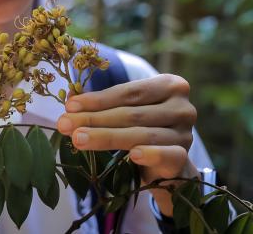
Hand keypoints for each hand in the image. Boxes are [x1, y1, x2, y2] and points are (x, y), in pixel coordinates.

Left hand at [55, 73, 198, 215]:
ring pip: (142, 134)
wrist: (168, 167)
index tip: (69, 106)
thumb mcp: (127, 113)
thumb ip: (106, 105)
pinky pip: (168, 154)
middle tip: (65, 125)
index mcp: (169, 86)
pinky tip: (133, 156)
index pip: (130, 92)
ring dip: (107, 137)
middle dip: (95, 119)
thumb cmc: (143, 131)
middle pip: (132, 113)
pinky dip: (151, 154)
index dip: (99, 99)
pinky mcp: (185, 157)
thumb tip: (70, 102)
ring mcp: (186, 133)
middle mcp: (182, 107)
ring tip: (79, 139)